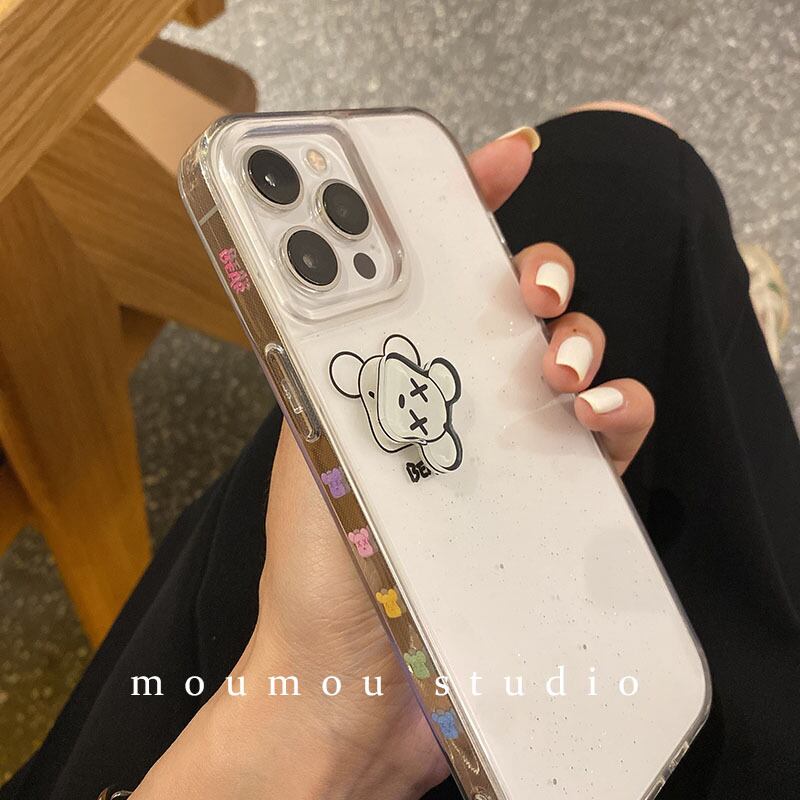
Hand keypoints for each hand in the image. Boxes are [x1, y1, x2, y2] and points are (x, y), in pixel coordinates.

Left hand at [132, 130, 654, 799]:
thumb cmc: (320, 567)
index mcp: (399, 377)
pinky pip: (607, 436)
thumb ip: (322, 368)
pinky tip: (594, 412)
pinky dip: (617, 409)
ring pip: (570, 361)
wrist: (354, 682)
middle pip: (515, 310)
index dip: (470, 211)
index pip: (437, 279)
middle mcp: (459, 403)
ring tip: (559, 363)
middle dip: (536, 273)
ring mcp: (511, 448)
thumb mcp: (307, 447)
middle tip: (529, 285)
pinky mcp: (555, 498)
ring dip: (579, 339)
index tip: (500, 160)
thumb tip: (324, 283)